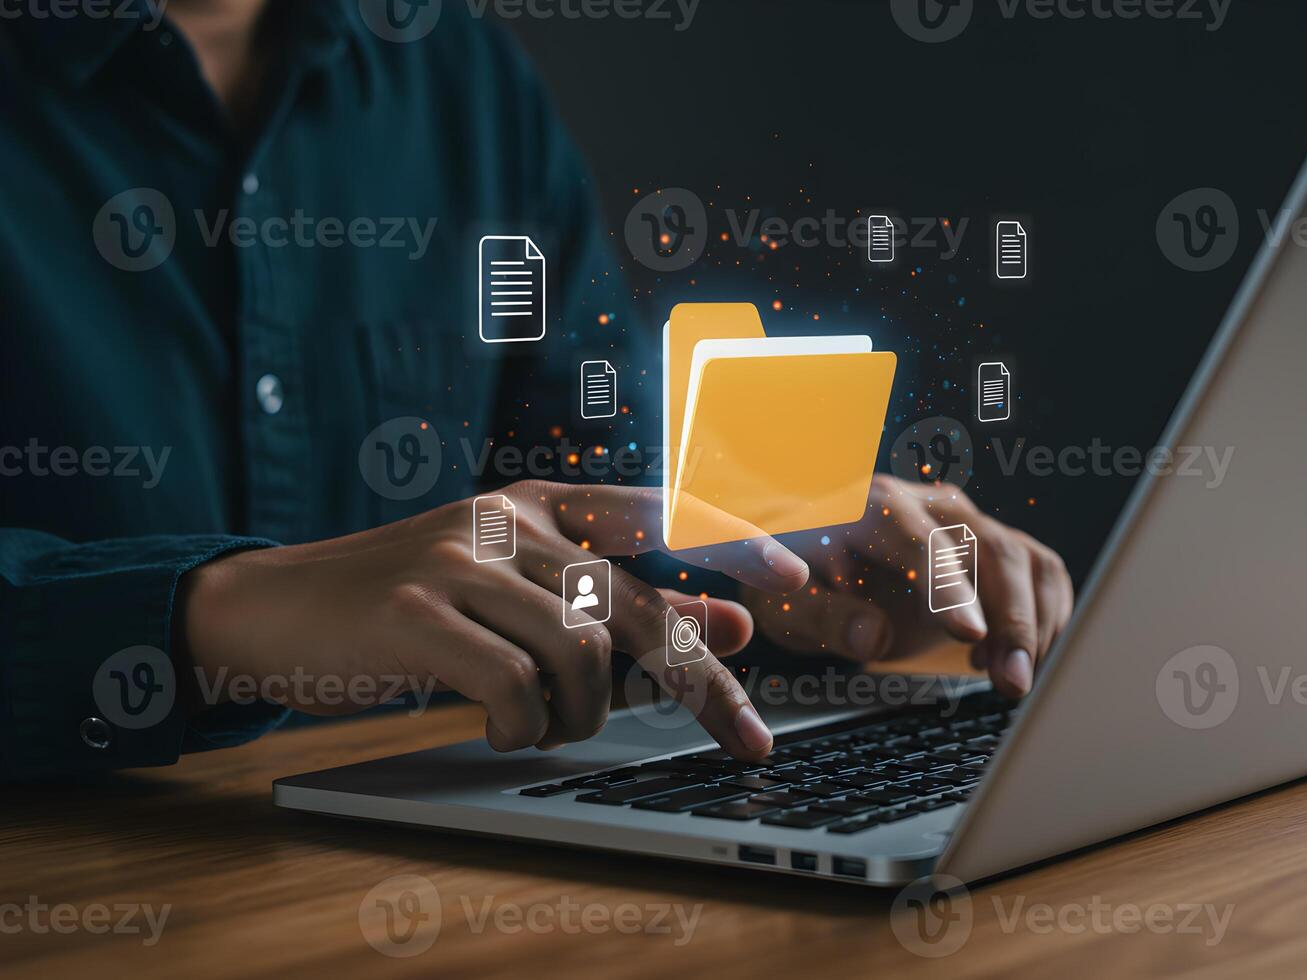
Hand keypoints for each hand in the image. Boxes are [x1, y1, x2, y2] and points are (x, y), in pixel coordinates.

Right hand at [180, 482, 810, 758]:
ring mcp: (455, 562)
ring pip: (579, 650)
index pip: (653, 508)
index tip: (793, 578)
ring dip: (584, 715)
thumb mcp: (515, 600)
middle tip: (745, 738)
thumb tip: (727, 622)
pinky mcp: (413, 613)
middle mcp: (502, 521)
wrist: (272, 610)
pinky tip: (502, 731)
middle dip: (700, 680)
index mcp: (532, 505)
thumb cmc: (408, 611)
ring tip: (550, 728)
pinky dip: (525, 726)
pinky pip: (513, 685)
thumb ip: (617, 605)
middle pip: (632, 603)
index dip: (728, 535)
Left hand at [745, 475, 1072, 698]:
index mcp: (873, 506)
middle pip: (994, 549)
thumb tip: (870, 637)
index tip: (969, 633)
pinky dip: (1044, 617)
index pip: (922, 542)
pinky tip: (1004, 658)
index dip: (949, 587)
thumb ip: (825, 617)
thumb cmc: (795, 582)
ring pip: (1028, 561)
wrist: (810, 566)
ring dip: (1035, 623)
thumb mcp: (789, 606)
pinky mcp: (989, 548)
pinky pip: (1040, 573)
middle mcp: (929, 505)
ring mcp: (966, 523)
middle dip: (1013, 619)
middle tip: (1011, 683)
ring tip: (1010, 679)